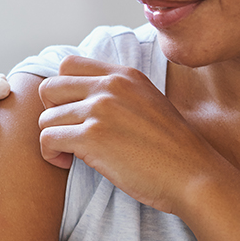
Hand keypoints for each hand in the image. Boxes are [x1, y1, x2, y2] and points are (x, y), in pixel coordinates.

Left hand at [37, 55, 225, 214]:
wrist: (193, 175)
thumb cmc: (170, 149)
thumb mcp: (147, 102)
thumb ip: (118, 93)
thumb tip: (80, 98)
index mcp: (123, 75)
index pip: (68, 65)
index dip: (61, 91)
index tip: (72, 113)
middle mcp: (109, 86)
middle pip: (50, 88)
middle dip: (51, 113)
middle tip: (66, 133)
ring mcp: (100, 110)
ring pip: (46, 118)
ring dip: (53, 139)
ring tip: (70, 153)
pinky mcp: (92, 137)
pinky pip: (48, 139)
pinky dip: (51, 154)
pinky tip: (67, 163)